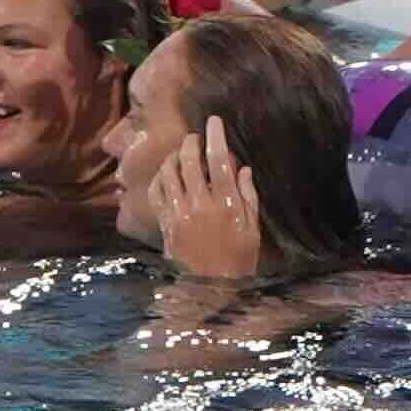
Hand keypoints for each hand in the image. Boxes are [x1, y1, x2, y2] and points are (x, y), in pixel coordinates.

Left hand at [162, 117, 269, 278]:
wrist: (210, 288)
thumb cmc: (238, 259)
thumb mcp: (253, 230)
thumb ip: (249, 197)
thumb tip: (243, 168)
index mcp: (226, 204)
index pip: (219, 160)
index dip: (216, 136)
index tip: (214, 122)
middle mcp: (200, 204)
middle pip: (190, 161)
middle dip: (191, 142)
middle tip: (194, 137)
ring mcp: (179, 213)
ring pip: (170, 173)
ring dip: (174, 157)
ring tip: (180, 154)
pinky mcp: (165, 223)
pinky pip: (156, 192)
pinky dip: (159, 178)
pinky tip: (166, 175)